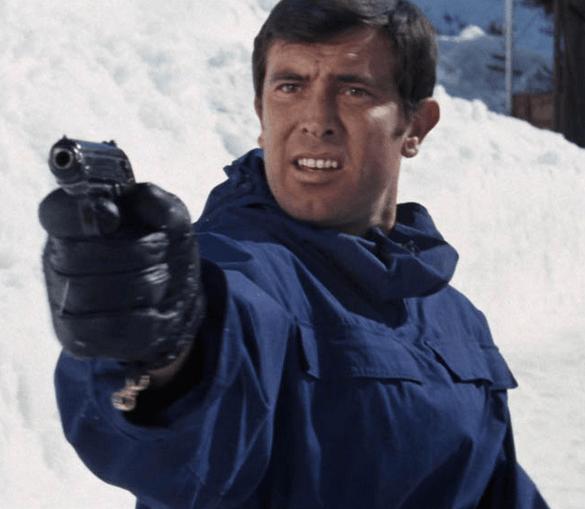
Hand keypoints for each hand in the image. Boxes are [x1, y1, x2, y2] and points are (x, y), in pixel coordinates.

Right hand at [39, 183, 204, 367]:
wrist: (176, 301)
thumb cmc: (164, 253)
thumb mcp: (171, 222)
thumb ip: (159, 204)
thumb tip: (141, 197)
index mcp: (73, 224)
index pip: (56, 213)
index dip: (82, 213)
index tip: (114, 215)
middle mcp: (58, 262)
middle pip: (76, 256)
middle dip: (132, 252)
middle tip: (160, 248)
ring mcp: (64, 303)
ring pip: (91, 294)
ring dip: (143, 283)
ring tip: (161, 276)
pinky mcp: (80, 338)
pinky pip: (111, 329)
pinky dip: (146, 317)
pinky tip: (156, 308)